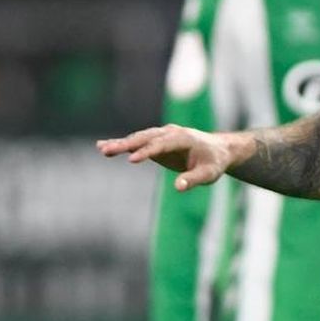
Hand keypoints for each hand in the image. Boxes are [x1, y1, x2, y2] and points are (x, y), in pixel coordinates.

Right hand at [96, 125, 236, 191]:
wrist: (217, 150)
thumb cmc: (214, 163)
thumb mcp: (209, 174)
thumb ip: (193, 179)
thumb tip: (178, 187)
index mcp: (182, 138)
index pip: (161, 144)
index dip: (146, 152)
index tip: (131, 160)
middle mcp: (169, 133)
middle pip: (144, 138)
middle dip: (126, 144)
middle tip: (107, 150)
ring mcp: (161, 135)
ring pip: (138, 138)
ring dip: (120, 143)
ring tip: (102, 149)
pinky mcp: (156, 142)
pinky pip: (137, 142)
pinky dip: (121, 144)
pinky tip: (103, 146)